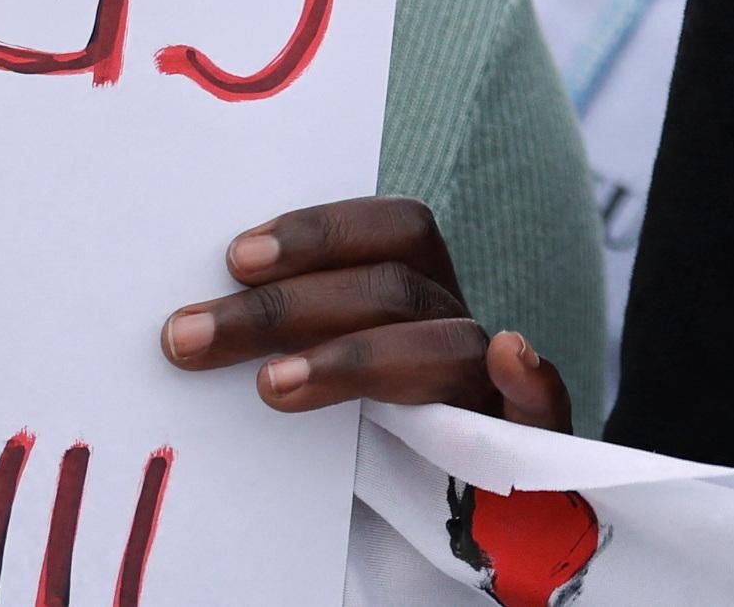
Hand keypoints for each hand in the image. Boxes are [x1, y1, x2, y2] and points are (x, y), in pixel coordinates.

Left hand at [159, 198, 571, 425]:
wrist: (439, 503)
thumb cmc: (361, 428)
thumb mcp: (327, 360)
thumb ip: (293, 329)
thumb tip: (196, 319)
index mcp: (420, 290)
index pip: (392, 229)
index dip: (320, 233)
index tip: (236, 257)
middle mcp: (457, 324)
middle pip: (392, 290)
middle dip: (285, 308)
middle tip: (187, 336)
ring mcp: (487, 385)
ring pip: (442, 347)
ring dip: (355, 358)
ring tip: (269, 385)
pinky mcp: (522, 443)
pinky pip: (546, 405)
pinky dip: (535, 376)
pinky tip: (510, 356)